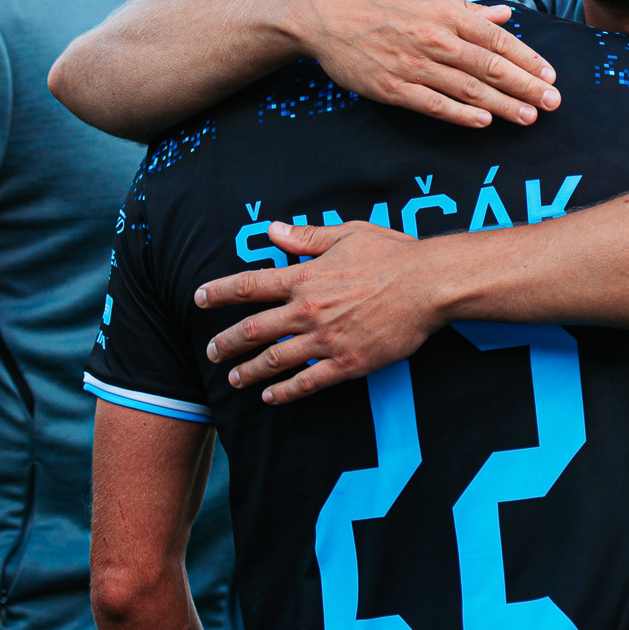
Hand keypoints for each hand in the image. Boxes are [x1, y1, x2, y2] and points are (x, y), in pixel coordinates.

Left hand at [196, 220, 446, 403]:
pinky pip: (307, 382)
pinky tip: (270, 397)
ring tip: (233, 378)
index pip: (249, 286)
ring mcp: (326, 340)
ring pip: (274, 360)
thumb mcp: (347, 234)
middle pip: (253, 330)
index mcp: (305, 278)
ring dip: (248, 371)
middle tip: (211, 351)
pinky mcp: (347, 363)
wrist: (429, 286)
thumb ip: (306, 237)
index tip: (199, 298)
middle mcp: (308, 311)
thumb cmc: (392, 254)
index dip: (219, 293)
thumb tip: (272, 231)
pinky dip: (284, 392)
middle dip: (226, 342)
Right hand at [291, 0, 559, 127]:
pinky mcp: (391, 87)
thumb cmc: (378, 1)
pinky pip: (432, 104)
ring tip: (530, 116)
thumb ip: (468, 11)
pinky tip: (484, 121)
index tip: (551, 75)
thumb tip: (505, 15)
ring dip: (503, 104)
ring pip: (467, 89)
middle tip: (554, 102)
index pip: (497, 40)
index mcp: (445, 13)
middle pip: (489, 67)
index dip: (528, 59)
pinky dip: (460, 114)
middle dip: (526, 86)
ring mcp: (412, 64)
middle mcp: (434, 38)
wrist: (324, 13)